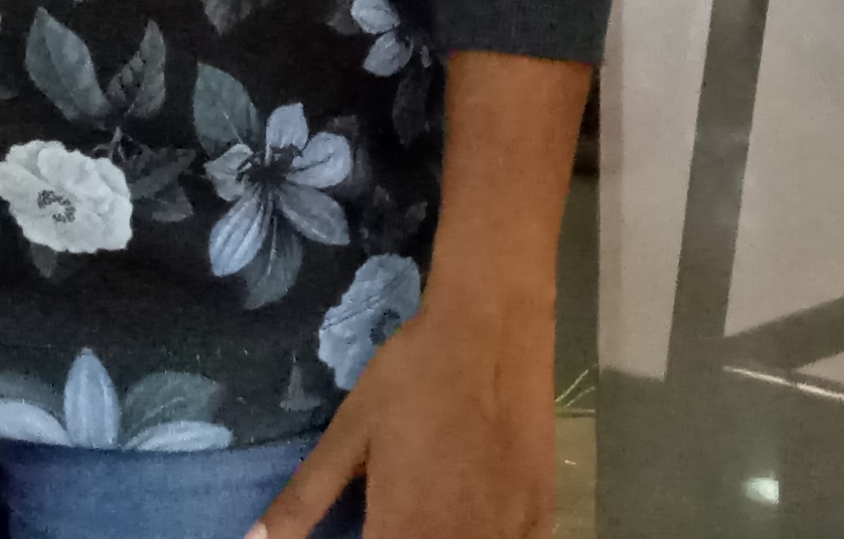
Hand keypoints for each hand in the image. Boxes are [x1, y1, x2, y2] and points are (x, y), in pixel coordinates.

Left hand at [250, 282, 555, 538]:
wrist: (490, 325)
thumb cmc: (411, 377)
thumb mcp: (350, 433)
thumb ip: (304, 499)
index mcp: (403, 531)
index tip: (364, 528)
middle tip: (393, 515)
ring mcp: (506, 534)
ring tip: (427, 513)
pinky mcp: (540, 517)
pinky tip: (473, 517)